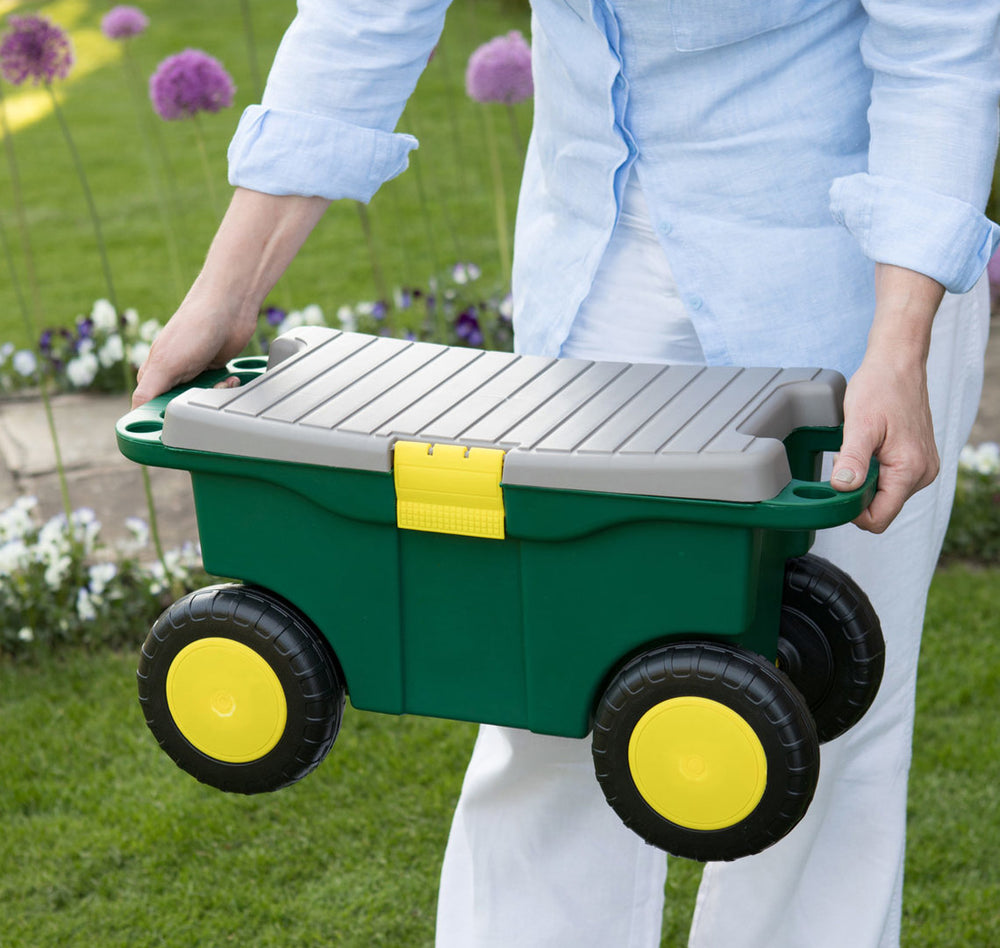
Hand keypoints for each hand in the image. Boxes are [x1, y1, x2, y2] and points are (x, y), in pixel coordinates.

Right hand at [132, 296, 255, 407]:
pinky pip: (219, 391)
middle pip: (181, 409)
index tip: (179, 416)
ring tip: (221, 381)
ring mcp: (193, 374)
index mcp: (151, 375)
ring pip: (202, 401)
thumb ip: (148, 392)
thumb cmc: (193, 328)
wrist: (229, 308)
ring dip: (215, 394)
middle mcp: (170, 376)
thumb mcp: (165, 364)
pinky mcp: (214, 370)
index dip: (165, 417)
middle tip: (204, 391)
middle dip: (196, 404)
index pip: (150, 410)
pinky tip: (230, 377)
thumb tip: (133, 417)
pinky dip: (227, 387)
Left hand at [829, 263, 943, 532]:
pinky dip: (873, 470)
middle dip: (856, 492)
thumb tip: (843, 488)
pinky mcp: (917, 460)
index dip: (851, 512)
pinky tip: (867, 447)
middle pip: (881, 508)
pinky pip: (890, 480)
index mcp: (910, 470)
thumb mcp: (860, 423)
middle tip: (845, 458)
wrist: (897, 363)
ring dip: (864, 479)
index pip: (879, 518)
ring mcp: (922, 467)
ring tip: (857, 448)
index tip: (834, 490)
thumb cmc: (880, 388)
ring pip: (884, 495)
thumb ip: (853, 459)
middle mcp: (923, 474)